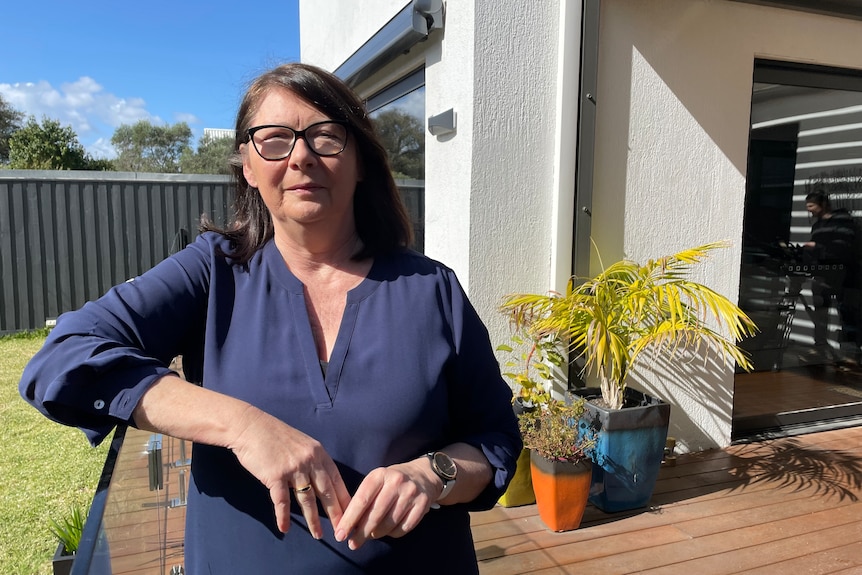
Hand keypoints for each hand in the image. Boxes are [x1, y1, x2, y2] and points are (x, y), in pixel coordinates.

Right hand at [229, 406, 351, 537]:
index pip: (337, 480)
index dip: (344, 499)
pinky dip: (283, 516)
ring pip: (307, 499)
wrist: (250, 427)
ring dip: (313, 520)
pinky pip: (282, 501)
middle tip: (342, 530)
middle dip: (336, 514)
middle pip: (327, 492)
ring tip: (318, 535)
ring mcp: (294, 468)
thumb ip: (313, 461)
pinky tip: (285, 528)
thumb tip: (323, 481)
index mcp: (319, 453)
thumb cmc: (274, 436)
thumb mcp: (301, 444)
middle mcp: (310, 460)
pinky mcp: (276, 475)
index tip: (352, 514)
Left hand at [333, 458, 439, 549]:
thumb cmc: (391, 482)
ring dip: (377, 534)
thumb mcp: (376, 482)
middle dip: (361, 533)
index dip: (349, 520)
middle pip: (375, 515)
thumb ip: (363, 500)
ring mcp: (411, 493)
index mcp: (380, 475)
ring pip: (389, 523)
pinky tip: (389, 531)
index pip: (361, 500)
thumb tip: (348, 526)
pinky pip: (404, 528)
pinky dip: (393, 534)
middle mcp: (396, 482)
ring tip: (371, 535)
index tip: (340, 535)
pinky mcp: (422, 504)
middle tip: (352, 544)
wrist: (422, 475)